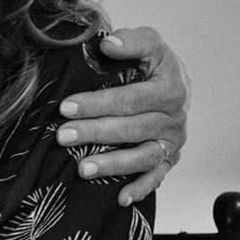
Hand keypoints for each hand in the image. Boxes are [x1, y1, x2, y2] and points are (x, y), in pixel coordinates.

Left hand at [57, 27, 189, 205]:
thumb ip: (131, 41)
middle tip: (63, 136)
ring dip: (112, 164)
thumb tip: (108, 44)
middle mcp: (174, 118)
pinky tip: (120, 198)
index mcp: (170, 88)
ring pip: (143, 156)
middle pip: (132, 128)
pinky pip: (156, 176)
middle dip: (94, 133)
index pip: (129, 99)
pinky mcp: (170, 158)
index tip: (66, 107)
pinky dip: (140, 188)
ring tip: (82, 168)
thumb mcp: (149, 42)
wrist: (176, 82)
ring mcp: (173, 141)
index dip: (96, 103)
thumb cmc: (154, 63)